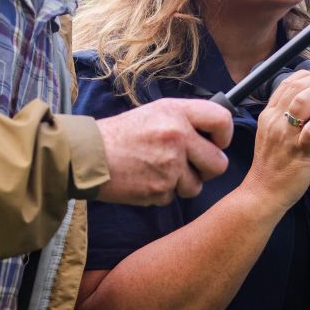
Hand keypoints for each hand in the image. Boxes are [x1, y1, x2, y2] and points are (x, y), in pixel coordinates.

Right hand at [93, 98, 233, 205]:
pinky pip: (174, 197)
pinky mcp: (160, 189)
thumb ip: (185, 120)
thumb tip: (213, 134)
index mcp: (176, 112)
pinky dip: (162, 193)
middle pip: (219, 163)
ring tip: (158, 171)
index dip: (224, 136)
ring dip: (182, 183)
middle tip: (189, 165)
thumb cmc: (120, 135)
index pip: (222, 120)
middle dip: (207, 169)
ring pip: (197, 185)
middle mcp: (177, 136)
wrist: (86, 156)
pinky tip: (145, 179)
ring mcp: (169, 164)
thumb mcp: (154, 113)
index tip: (216, 143)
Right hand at [241, 70, 309, 209]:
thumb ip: (284, 117)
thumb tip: (308, 105)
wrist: (264, 191)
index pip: (286, 83)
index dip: (307, 74)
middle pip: (296, 87)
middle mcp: (276, 121)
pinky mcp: (299, 151)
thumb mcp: (271, 133)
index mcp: (269, 115)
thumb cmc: (271, 164)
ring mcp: (287, 135)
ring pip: (302, 102)